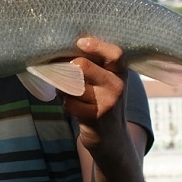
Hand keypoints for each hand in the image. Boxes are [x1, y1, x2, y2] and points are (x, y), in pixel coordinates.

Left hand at [59, 37, 127, 151]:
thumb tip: (63, 51)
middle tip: (60, 69)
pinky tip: (70, 104)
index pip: (115, 54)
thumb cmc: (103, 102)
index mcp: (120, 73)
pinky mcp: (95, 119)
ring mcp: (107, 103)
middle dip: (67, 67)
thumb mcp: (107, 82)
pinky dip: (65, 101)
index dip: (96, 46)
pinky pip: (69, 102)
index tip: (80, 42)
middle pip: (83, 66)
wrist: (113, 138)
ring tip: (67, 90)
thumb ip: (95, 66)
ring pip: (72, 85)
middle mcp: (117, 86)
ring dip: (63, 87)